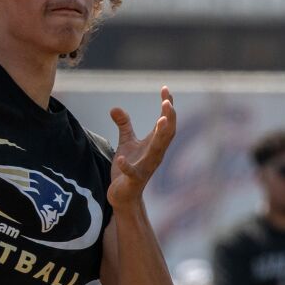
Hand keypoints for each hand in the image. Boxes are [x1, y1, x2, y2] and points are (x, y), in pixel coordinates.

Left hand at [107, 87, 175, 210]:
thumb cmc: (128, 169)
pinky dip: (127, 165)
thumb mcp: (126, 143)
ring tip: (161, 120)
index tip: (165, 88)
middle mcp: (155, 154)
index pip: (165, 122)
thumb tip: (115, 107)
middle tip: (168, 102)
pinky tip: (120, 159)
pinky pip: (132, 172)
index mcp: (154, 144)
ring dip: (160, 136)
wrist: (123, 196)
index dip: (167, 106)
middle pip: (167, 134)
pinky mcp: (133, 180)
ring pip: (157, 151)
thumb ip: (124, 125)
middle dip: (169, 118)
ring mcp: (146, 167)